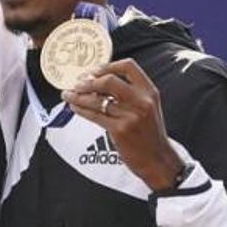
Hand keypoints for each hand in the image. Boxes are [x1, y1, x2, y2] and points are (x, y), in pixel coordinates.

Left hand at [61, 58, 183, 190]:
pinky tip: (75, 106)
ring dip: (78, 96)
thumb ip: (129, 94)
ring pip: (97, 99)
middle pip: (109, 80)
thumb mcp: (147, 108)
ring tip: (68, 94)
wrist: (158, 160)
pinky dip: (81, 109)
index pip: (128, 66)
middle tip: (77, 84)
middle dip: (88, 81)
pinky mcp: (120, 130)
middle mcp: (141, 101)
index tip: (93, 71)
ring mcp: (130, 116)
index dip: (107, 66)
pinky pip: (94, 115)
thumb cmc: (150, 134)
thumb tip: (98, 82)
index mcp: (149, 92)